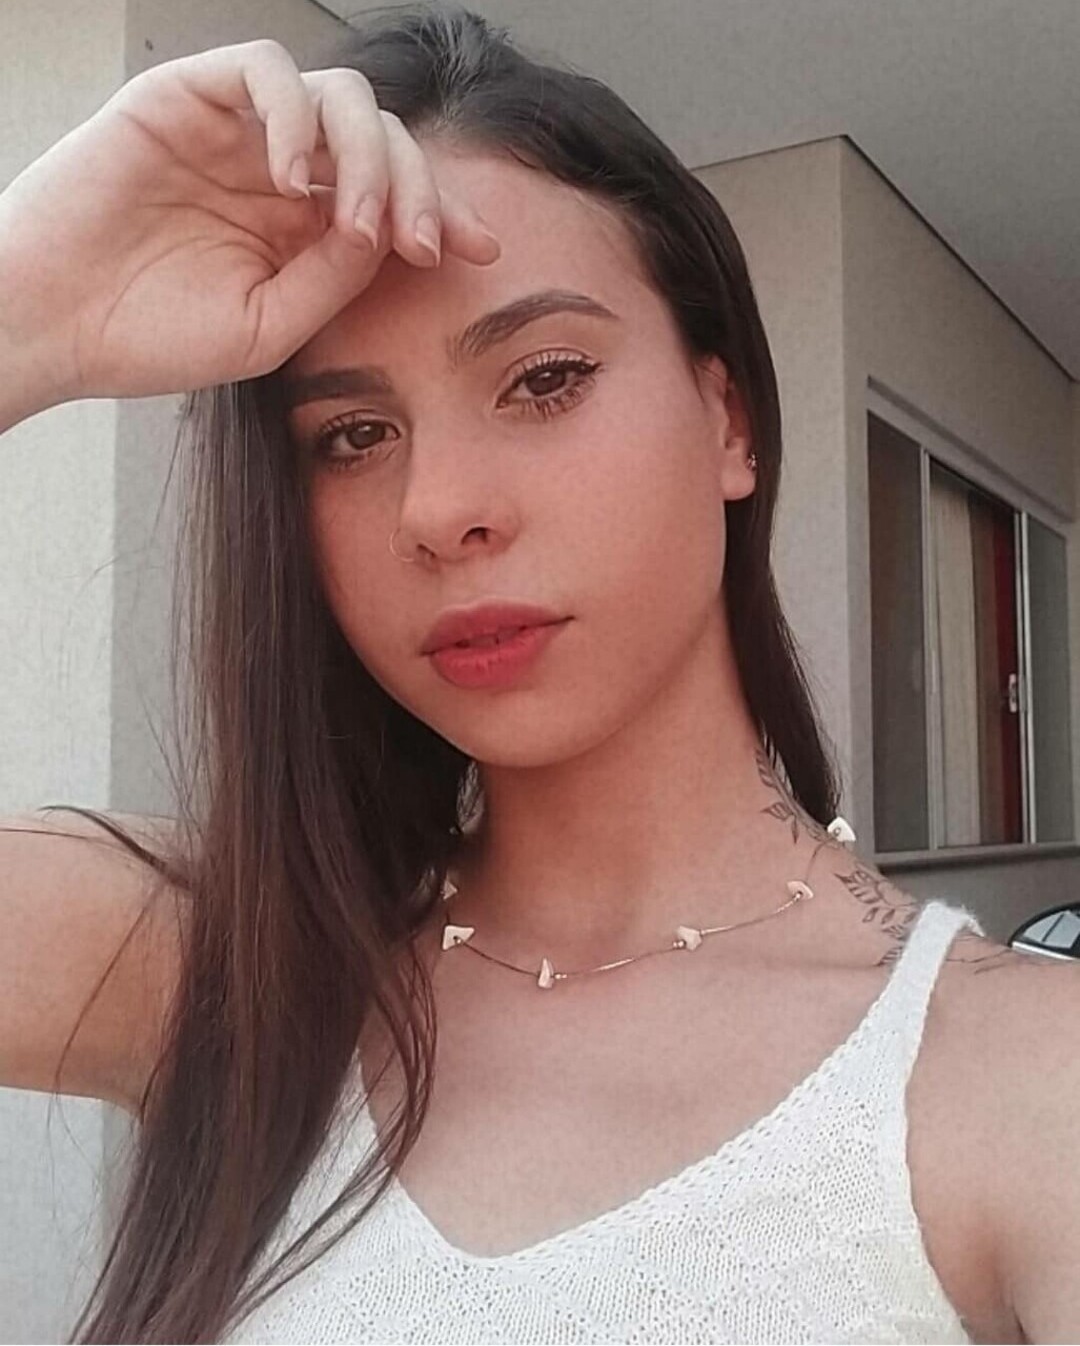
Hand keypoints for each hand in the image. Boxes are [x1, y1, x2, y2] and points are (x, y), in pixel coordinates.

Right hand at [0, 39, 498, 410]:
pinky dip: (296, 116)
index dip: (444, 211)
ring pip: (338, 95)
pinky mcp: (186, 95)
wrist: (54, 324)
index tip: (484, 249)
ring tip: (356, 221)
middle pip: (382, 139)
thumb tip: (388, 233)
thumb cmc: (153, 336)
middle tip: (422, 245)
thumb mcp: (269, 327)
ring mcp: (238, 132)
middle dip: (420, 186)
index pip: (395, 196)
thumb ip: (334, 279)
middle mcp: (280, 171)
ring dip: (368, 153)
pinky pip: (264, 70)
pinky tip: (294, 182)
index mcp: (303, 227)